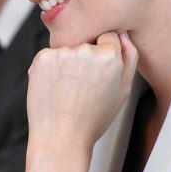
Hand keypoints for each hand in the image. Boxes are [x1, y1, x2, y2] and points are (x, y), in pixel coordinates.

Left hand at [21, 31, 138, 171]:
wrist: (61, 137)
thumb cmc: (93, 119)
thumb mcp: (123, 90)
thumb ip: (129, 57)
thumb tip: (122, 34)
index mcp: (109, 56)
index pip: (108, 36)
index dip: (103, 54)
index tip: (97, 72)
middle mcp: (85, 50)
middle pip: (86, 42)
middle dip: (85, 59)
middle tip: (82, 87)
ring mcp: (61, 53)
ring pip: (67, 49)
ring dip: (67, 63)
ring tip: (68, 90)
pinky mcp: (41, 59)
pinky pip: (50, 56)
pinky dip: (51, 68)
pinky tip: (55, 88)